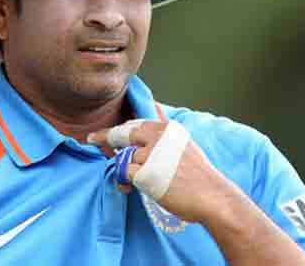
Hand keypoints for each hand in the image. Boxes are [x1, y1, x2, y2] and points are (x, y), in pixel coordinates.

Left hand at [87, 120, 238, 223]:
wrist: (212, 197)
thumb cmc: (199, 176)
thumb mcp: (183, 144)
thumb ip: (165, 129)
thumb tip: (155, 106)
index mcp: (167, 128)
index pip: (136, 124)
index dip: (120, 129)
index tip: (106, 133)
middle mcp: (159, 137)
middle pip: (122, 133)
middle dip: (105, 137)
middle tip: (92, 139)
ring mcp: (151, 154)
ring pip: (122, 156)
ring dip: (121, 168)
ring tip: (126, 181)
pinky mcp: (145, 173)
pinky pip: (123, 173)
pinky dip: (123, 181)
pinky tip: (128, 188)